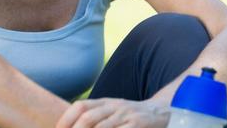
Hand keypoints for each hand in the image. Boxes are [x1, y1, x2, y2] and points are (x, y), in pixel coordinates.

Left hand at [55, 98, 169, 127]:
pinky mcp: (137, 124)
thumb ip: (95, 117)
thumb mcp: (112, 112)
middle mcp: (114, 106)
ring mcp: (126, 115)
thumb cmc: (129, 116)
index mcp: (105, 102)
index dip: (66, 119)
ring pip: (102, 127)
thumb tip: (70, 126)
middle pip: (88, 117)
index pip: (81, 106)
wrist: (161, 112)